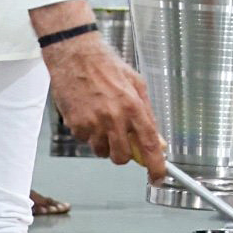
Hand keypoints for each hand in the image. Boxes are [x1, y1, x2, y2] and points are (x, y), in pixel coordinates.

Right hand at [39, 22, 164, 179]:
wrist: (75, 55)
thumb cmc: (107, 66)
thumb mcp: (137, 85)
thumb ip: (148, 115)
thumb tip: (157, 141)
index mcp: (133, 107)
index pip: (149, 145)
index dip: (155, 166)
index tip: (157, 178)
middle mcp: (114, 118)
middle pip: (122, 157)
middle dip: (124, 154)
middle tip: (122, 141)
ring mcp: (93, 123)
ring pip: (101, 152)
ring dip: (104, 143)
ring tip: (103, 120)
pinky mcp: (75, 125)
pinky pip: (85, 141)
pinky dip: (88, 133)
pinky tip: (89, 113)